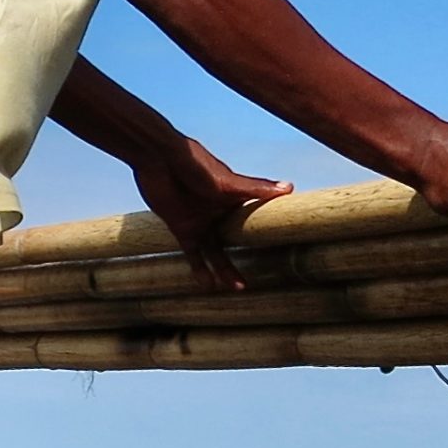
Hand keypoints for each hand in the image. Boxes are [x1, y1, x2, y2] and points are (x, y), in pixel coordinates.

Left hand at [130, 136, 293, 288]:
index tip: (286, 248)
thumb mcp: (226, 181)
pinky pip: (193, 253)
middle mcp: (220, 213)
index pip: (256, 220)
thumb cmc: (193, 164)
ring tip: (239, 288)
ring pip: (216, 252)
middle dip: (247, 259)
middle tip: (259, 279)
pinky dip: (199, 269)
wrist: (157, 159)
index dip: (269, 234)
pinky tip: (207, 286)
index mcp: (235, 199)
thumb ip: (255, 189)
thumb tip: (290, 187)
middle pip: (237, 241)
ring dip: (225, 269)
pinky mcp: (182, 228)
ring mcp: (201, 222)